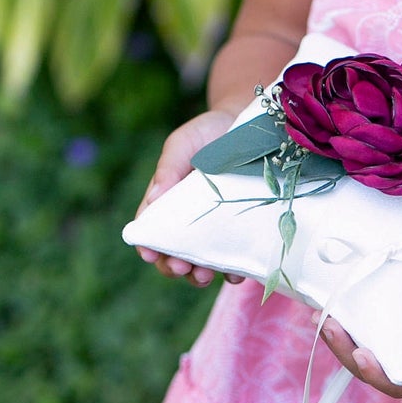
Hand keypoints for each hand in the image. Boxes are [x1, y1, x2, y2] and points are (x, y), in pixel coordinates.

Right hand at [132, 109, 245, 287]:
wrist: (253, 126)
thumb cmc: (208, 133)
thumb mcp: (183, 143)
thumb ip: (168, 168)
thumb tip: (152, 201)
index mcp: (168, 202)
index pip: (151, 231)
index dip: (148, 247)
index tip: (151, 255)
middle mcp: (189, 221)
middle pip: (173, 253)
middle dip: (173, 266)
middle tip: (181, 266)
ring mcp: (217, 229)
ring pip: (202, 263)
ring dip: (199, 275)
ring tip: (203, 276)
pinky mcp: (243, 232)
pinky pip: (235, 258)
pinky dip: (233, 269)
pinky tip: (236, 271)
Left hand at [319, 263, 401, 396]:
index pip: (399, 382)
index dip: (376, 374)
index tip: (361, 353)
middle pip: (372, 365)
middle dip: (345, 350)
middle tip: (328, 322)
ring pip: (368, 344)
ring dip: (343, 333)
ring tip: (322, 311)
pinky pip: (375, 322)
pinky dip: (356, 313)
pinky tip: (340, 295)